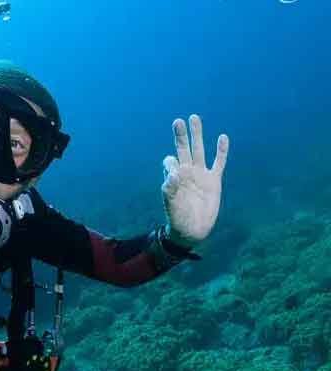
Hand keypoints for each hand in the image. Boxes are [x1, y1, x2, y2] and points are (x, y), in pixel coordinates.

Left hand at [161, 114, 228, 247]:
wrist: (193, 230)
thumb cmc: (178, 218)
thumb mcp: (171, 204)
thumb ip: (170, 189)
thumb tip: (172, 173)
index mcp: (174, 178)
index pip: (170, 162)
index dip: (170, 163)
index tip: (174, 172)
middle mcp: (186, 173)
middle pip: (183, 149)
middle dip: (180, 136)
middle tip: (178, 121)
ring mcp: (200, 175)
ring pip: (199, 151)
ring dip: (197, 136)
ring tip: (194, 118)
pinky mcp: (214, 180)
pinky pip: (219, 162)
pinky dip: (221, 151)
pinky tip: (223, 137)